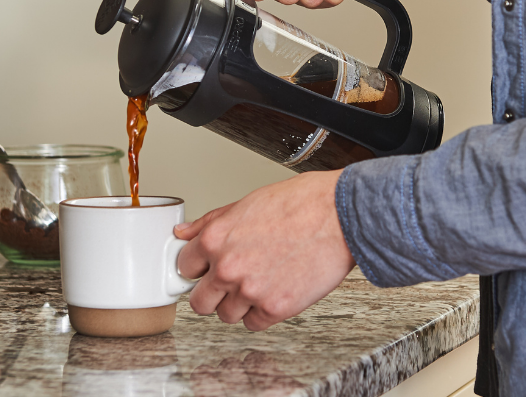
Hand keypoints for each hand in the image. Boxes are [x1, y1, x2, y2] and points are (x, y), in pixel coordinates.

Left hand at [174, 170, 352, 330]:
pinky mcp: (275, 308)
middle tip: (228, 284)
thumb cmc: (302, 203)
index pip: (184, 267)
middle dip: (211, 294)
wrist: (341, 215)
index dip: (198, 268)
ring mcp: (250, 291)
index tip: (205, 270)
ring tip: (258, 284)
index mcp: (216, 239)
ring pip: (226, 316)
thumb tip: (185, 232)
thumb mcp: (247, 203)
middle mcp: (228, 268)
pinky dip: (261, 313)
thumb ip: (211, 222)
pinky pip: (254, 324)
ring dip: (238, 305)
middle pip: (199, 302)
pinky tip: (273, 292)